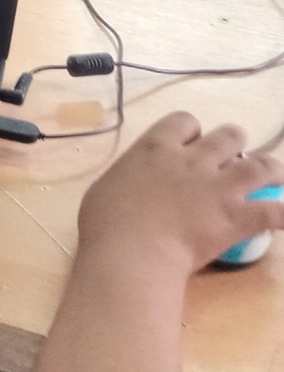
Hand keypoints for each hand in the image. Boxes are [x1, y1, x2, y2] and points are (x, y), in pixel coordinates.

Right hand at [76, 112, 283, 276]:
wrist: (132, 250)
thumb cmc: (106, 221)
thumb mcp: (106, 187)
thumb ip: (129, 178)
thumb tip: (133, 184)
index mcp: (156, 148)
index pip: (183, 121)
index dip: (191, 131)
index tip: (189, 144)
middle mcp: (192, 160)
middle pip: (229, 135)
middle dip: (235, 144)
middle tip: (232, 160)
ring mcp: (219, 187)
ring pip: (261, 165)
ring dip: (272, 169)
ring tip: (276, 176)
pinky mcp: (237, 217)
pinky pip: (276, 212)